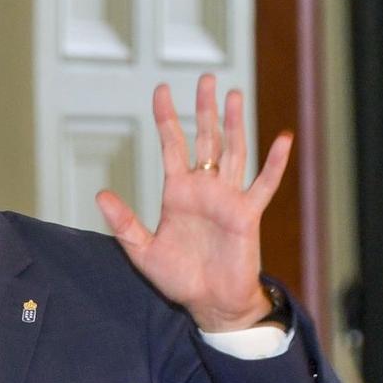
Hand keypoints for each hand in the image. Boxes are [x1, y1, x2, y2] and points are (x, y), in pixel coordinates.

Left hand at [96, 75, 292, 331]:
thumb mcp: (143, 251)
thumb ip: (123, 223)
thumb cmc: (180, 279)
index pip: (172, 145)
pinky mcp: (248, 214)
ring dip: (234, 124)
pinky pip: (264, 184)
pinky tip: (282, 138)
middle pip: (205, 139)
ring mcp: (228, 199)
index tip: (161, 90)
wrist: (211, 304)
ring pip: (233, 152)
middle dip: (204, 109)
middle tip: (206, 78)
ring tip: (234, 94)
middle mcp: (204, 189)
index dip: (166, 118)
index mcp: (178, 193)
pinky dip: (274, 162)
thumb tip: (100, 195)